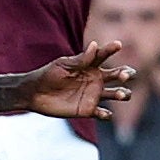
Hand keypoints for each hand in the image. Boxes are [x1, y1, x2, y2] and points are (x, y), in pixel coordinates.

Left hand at [15, 40, 137, 120]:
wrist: (34, 94)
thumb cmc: (48, 75)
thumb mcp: (63, 65)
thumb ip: (80, 59)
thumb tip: (94, 45)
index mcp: (90, 65)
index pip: (104, 55)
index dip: (111, 49)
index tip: (118, 44)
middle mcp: (96, 79)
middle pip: (118, 76)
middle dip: (125, 74)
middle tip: (124, 75)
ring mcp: (94, 95)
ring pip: (116, 94)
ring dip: (121, 94)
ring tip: (119, 94)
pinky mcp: (88, 110)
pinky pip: (103, 114)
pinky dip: (106, 114)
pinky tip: (104, 113)